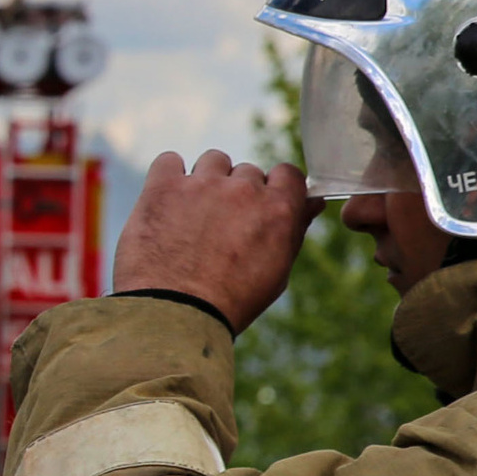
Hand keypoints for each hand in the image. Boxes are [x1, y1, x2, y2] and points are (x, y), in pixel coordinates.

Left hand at [111, 151, 316, 332]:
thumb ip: (294, 229)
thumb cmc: (230, 301)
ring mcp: (202, 185)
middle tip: (221, 227)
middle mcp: (243, 189)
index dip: (274, 189)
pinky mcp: (163, 187)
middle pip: (247, 172)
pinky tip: (166, 203)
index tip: (260, 207)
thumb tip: (313, 202)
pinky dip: (169, 176)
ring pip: (213, 161)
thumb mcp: (276, 272)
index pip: (288, 173)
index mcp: (277, 208)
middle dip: (238, 194)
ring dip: (207, 181)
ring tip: (193, 216)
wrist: (174, 314)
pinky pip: (169, 161)